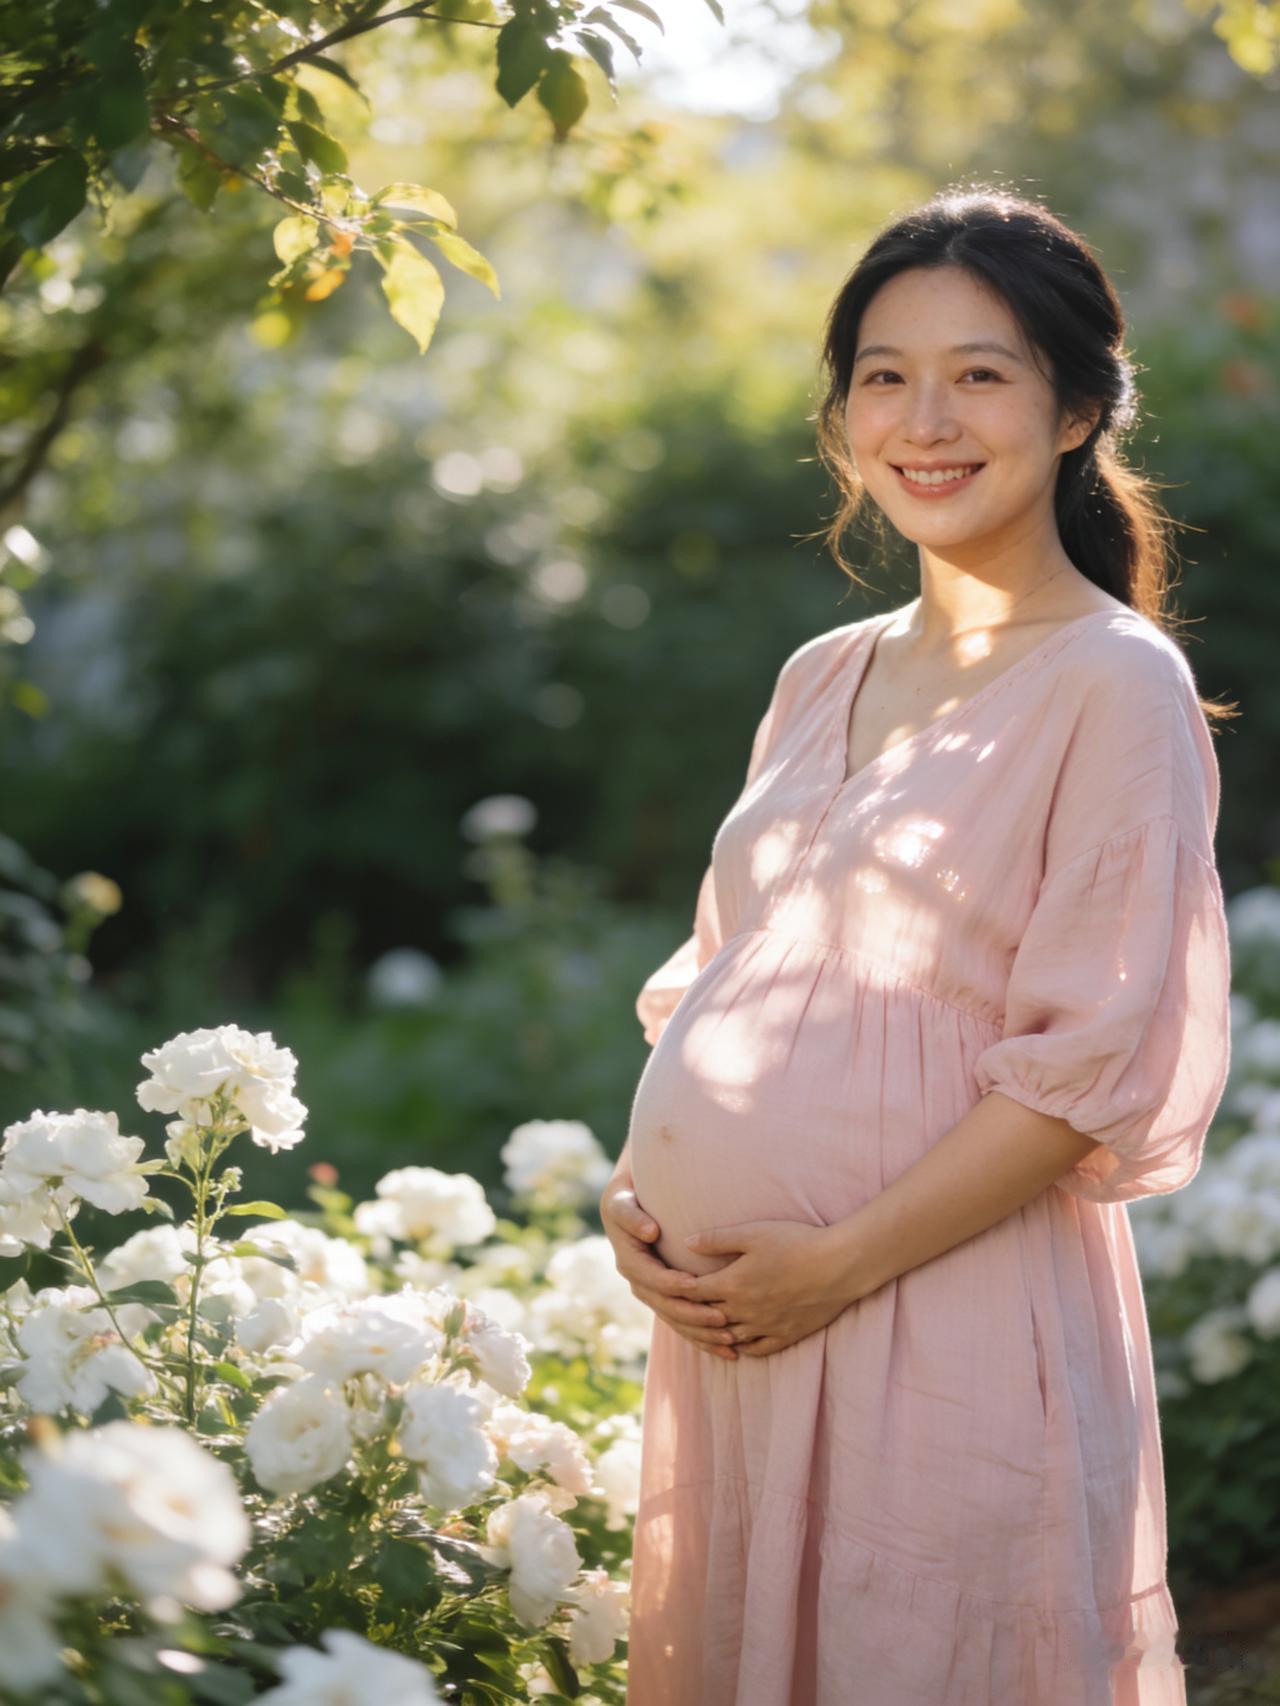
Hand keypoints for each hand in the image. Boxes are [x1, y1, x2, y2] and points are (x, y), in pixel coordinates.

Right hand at [599, 1175, 740, 1360]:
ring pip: (677, 1320)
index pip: (652, 1279)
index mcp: (629, 1261)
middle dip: (694, 1314)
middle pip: (667, 1306)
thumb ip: (631, 1216)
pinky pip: (683, 1322)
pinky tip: (727, 1350)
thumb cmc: (627, 1197)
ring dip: (701, 1332)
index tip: (696, 1284)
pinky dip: (703, 1337)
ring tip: (730, 1339)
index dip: (672, 1284)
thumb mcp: (621, 1201)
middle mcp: (638, 1281)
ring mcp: (650, 1292)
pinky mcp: (664, 1299)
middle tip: (722, 1318)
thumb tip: (650, 1233)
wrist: (626, 1204)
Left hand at [681, 1219, 852, 1356]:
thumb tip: (686, 1242)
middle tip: (678, 1307)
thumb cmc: (796, 1242)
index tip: (667, 1284)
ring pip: (729, 1337)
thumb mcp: (753, 1233)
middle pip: (706, 1318)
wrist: (839, 1264)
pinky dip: (742, 1347)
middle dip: (690, 1313)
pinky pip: (757, 1349)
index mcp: (732, 1285)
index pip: (692, 1293)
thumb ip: (717, 1239)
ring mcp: (765, 1326)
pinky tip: (737, 1342)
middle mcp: (744, 1311)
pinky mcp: (786, 1335)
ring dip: (713, 1333)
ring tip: (703, 1327)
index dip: (677, 1289)